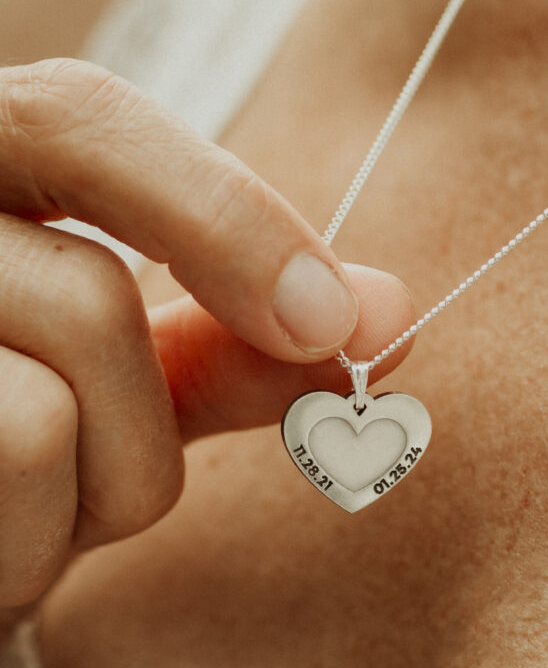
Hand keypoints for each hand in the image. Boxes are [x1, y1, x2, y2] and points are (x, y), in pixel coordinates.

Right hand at [0, 58, 412, 615]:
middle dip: (143, 422)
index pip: (83, 121)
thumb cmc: (32, 448)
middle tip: (102, 467)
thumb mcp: (130, 380)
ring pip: (50, 420)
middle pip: (89, 301)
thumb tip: (389, 314)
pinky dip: (36, 545)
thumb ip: (238, 340)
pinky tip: (1, 539)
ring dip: (91, 497)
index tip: (334, 324)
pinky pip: (16, 469)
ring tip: (35, 509)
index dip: (224, 218)